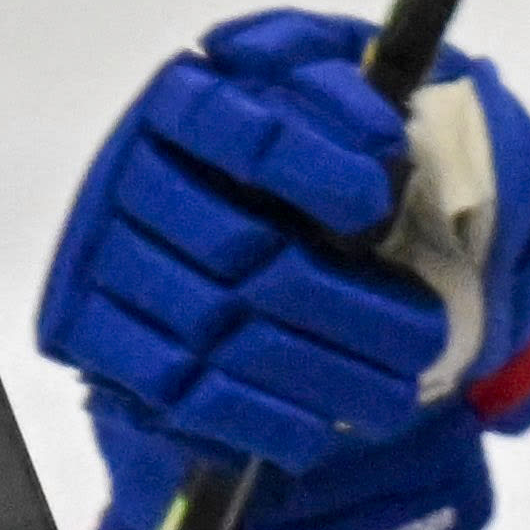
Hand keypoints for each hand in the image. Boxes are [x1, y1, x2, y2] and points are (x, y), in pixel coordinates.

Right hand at [39, 10, 529, 529]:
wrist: (206, 294)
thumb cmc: (300, 198)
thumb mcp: (342, 132)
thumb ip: (371, 116)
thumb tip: (419, 127)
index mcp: (189, 100)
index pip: (240, 123)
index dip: (308, 160)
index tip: (379, 196)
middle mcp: (132, 175)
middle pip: (242, 246)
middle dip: (346, 300)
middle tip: (428, 334)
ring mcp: (107, 264)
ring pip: (223, 330)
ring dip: (324, 370)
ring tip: (401, 392)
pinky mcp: (102, 347)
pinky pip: (186, 395)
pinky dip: (266, 418)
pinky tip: (326, 430)